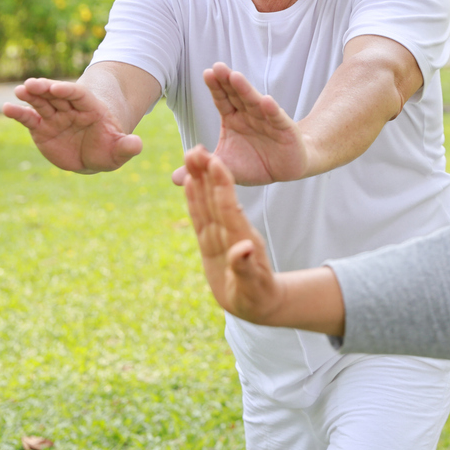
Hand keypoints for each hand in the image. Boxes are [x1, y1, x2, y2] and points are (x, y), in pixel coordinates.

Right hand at [3, 78, 142, 172]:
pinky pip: (29, 119)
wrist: (92, 155)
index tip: (57, 87)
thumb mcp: (119, 151)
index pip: (79, 95)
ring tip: (19, 91)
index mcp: (91, 109)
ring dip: (30, 96)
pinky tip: (7, 108)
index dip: (68, 90)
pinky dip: (18, 113)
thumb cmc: (108, 149)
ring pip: (42, 103)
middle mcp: (71, 109)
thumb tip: (137, 144)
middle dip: (45, 89)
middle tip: (32, 84)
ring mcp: (55, 117)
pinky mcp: (41, 128)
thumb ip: (127, 147)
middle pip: (57, 95)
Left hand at [171, 63, 309, 185]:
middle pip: (237, 95)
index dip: (216, 87)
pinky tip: (266, 101)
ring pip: (255, 103)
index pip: (222, 100)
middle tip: (218, 66)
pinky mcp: (285, 130)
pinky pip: (277, 119)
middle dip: (228, 81)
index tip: (207, 73)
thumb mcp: (226, 167)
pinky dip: (271, 110)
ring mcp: (267, 120)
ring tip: (236, 77)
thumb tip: (174, 178)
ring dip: (246, 90)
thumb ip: (204, 167)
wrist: (287, 168)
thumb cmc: (255, 163)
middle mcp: (249, 115)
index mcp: (233, 119)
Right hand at [183, 145, 285, 323]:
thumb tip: (243, 249)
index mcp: (241, 239)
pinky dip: (194, 200)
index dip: (222, 185)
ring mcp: (220, 235)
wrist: (259, 302)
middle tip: (196, 148)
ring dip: (199, 180)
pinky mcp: (210, 242)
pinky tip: (190, 182)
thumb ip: (246, 267)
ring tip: (191, 156)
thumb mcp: (254, 285)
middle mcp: (230, 232)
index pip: (229, 207)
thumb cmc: (258, 296)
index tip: (217, 160)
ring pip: (207, 203)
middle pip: (215, 198)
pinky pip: (200, 217)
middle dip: (207, 174)